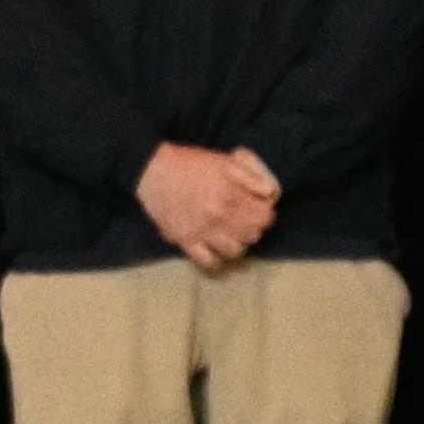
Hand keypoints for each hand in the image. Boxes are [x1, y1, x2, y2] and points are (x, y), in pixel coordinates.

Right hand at [138, 142, 282, 269]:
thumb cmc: (190, 163)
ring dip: (239, 244)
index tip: (261, 209)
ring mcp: (202, 232)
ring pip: (235, 251)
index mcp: (231, 196)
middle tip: (246, 221)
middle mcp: (219, 218)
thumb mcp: (224, 161)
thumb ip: (251, 177)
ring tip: (233, 234)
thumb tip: (271, 193)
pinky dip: (217, 260)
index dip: (266, 214)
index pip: (264, 218)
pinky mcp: (186, 242)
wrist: (153, 171)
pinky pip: (208, 262)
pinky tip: (217, 250)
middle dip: (254, 228)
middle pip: (252, 235)